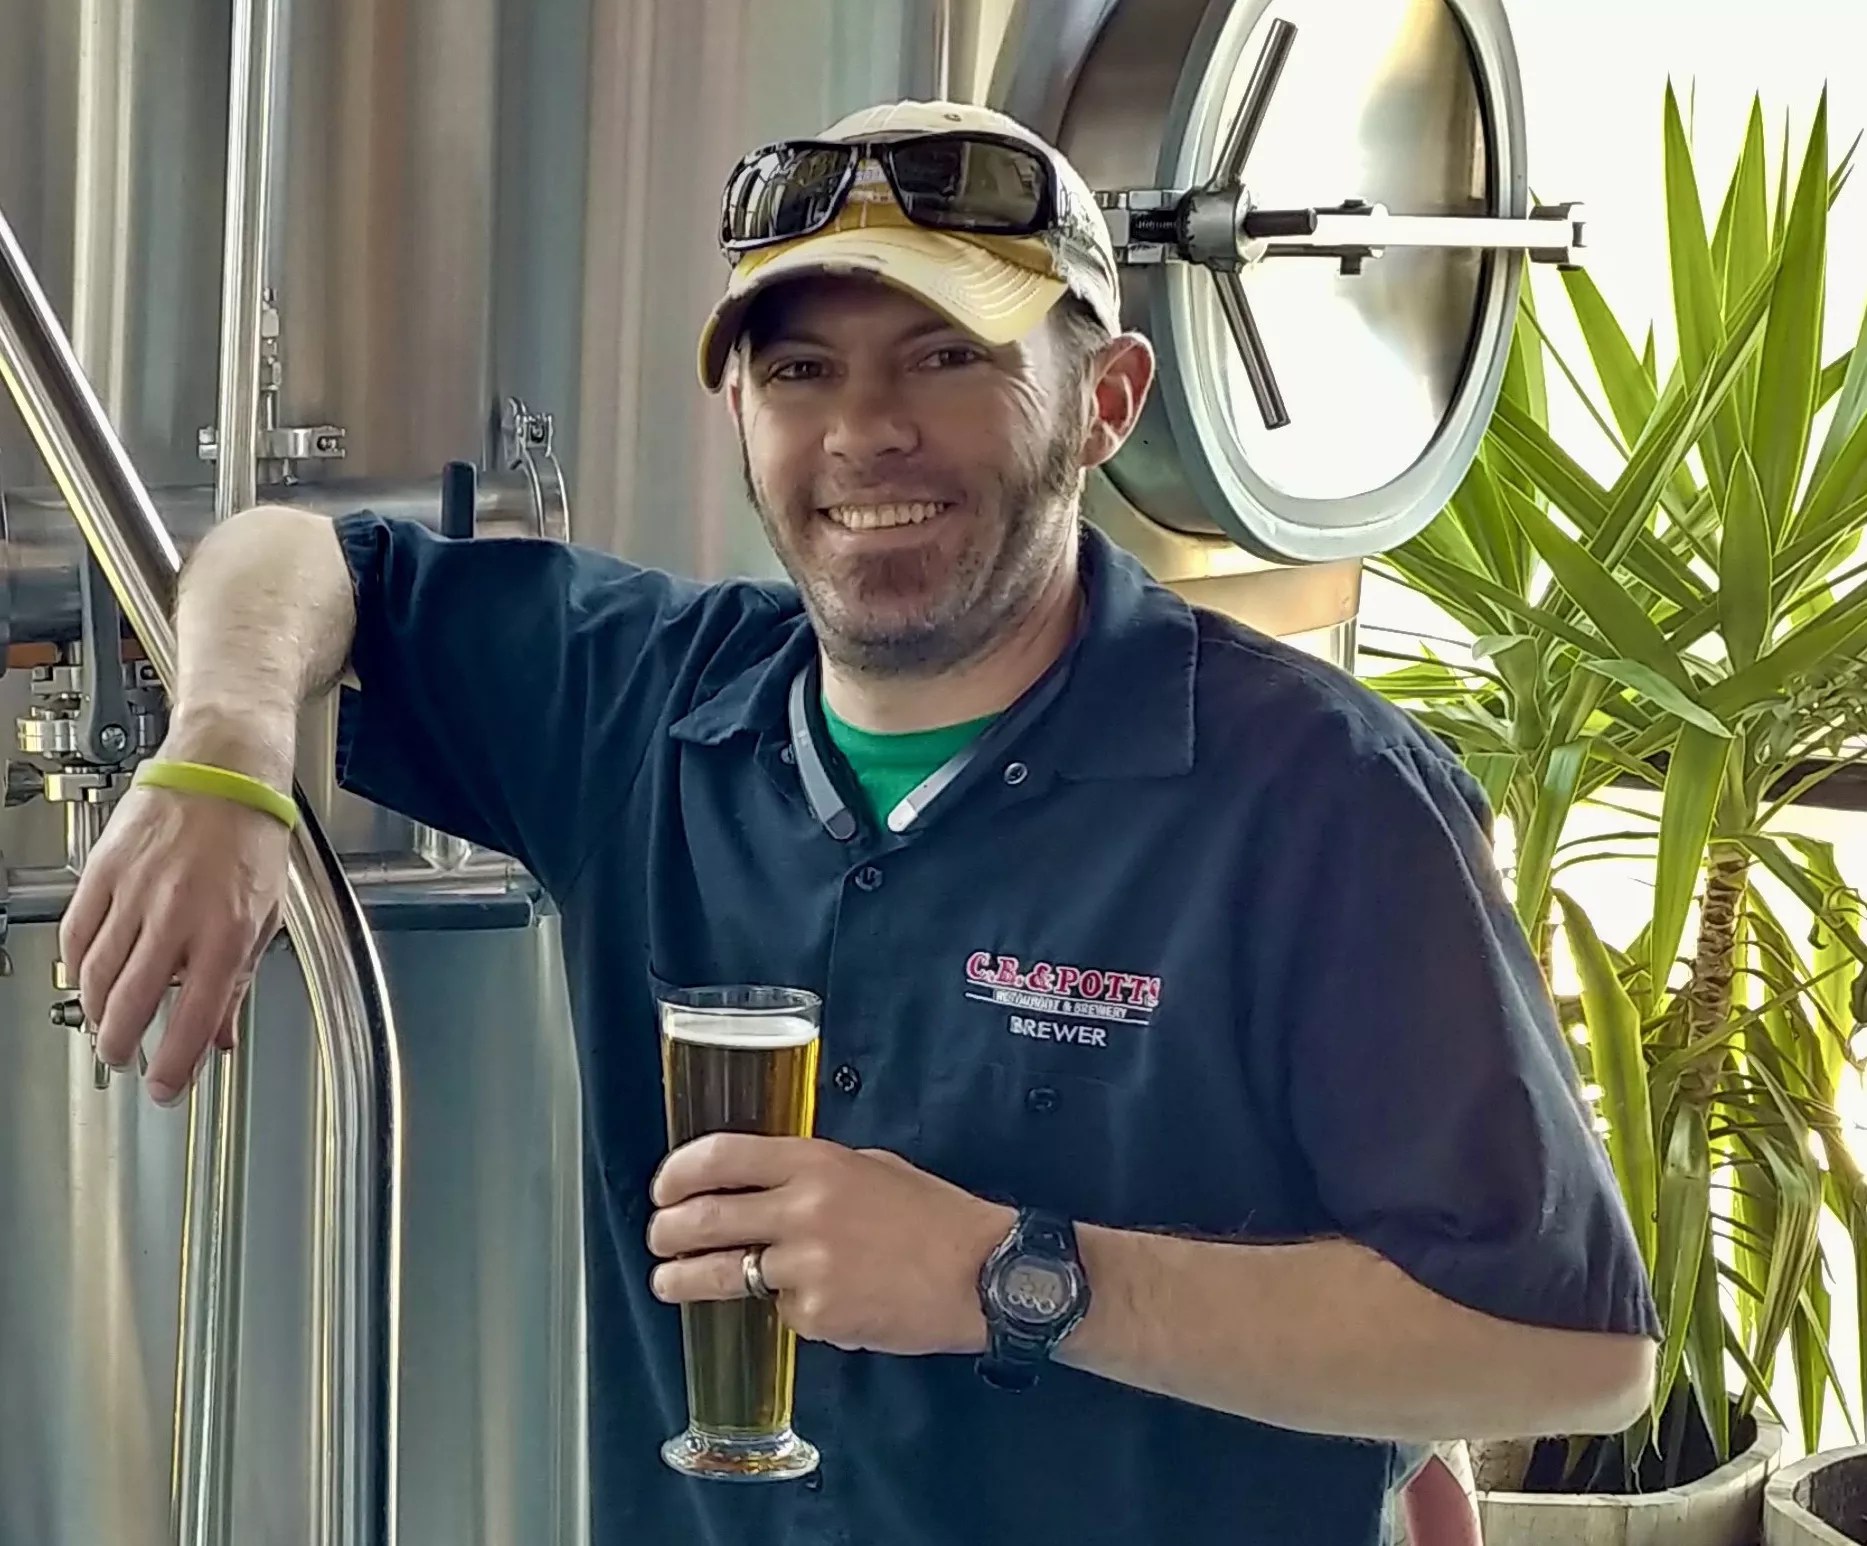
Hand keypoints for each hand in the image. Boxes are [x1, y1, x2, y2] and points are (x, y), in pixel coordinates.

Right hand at [60, 721, 292, 1104]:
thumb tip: (218, 1037)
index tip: (166, 1089)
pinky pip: (76, 935)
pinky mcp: (103, 872)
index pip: (192, 1020)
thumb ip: (238, 983)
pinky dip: (76, 967)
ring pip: (94, 976)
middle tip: (124, 1059)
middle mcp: (178, 915)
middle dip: (121, 1046)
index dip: (173, 1067)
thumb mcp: (266, 916)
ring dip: (95, 1012)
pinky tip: (86, 977)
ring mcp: (135, 893)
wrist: (226, 771)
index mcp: (228, 932)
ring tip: (105, 1025)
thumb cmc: (252, 839)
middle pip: (129, 1005)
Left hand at [647, 1135, 1014, 1356]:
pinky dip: (785, 1311)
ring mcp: (806, 1268)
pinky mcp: (817, 1317)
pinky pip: (781, 1313)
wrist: (982, 1272)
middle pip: (705, 1219)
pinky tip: (813, 1305)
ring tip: (669, 1284)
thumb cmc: (933, 1215)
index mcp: (814, 1163)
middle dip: (667, 1232)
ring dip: (684, 1281)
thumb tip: (764, 1184)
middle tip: (658, 1240)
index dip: (678, 1173)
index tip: (663, 1189)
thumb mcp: (870, 1168)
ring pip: (723, 1276)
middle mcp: (802, 1210)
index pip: (721, 1156)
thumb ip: (813, 1174)